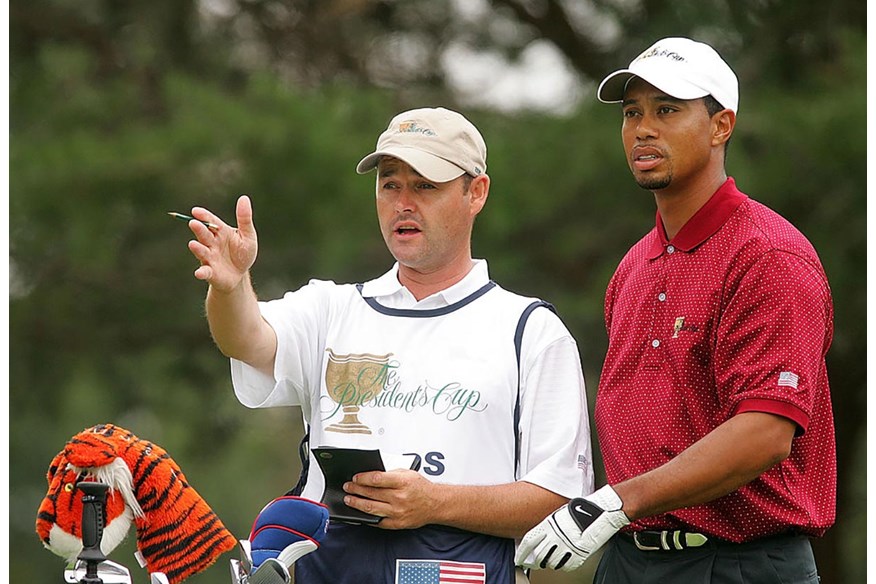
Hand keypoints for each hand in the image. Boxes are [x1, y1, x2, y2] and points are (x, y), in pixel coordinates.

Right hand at [187, 195, 257, 291]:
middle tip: (193, 223)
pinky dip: (201, 272)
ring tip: (193, 244)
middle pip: (204, 234)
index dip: (203, 216)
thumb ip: (244, 219)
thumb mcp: (248, 236)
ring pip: (202, 251)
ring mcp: (209, 257)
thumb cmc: (242, 253)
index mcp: (220, 232)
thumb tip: (244, 198)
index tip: (196, 211)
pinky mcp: (210, 272)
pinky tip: (199, 273)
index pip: (211, 221)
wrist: (240, 275)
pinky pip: (205, 271)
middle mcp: (212, 243)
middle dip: (199, 229)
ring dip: (197, 248)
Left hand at [342, 469, 434, 528]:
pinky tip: (360, 513)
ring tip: (349, 499)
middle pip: (371, 493)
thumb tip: (371, 475)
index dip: (362, 478)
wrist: (435, 504)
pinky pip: (377, 521)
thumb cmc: (421, 488)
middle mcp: (399, 498)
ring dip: (357, 503)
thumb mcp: (407, 473)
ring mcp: (397, 512)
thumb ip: (390, 473)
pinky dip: (367, 517)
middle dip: (356, 489)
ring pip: (371, 508)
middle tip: (348, 487)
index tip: (355, 478)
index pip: (376, 479)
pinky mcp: (396, 523)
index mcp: (402, 482)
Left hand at [515, 485, 629, 570]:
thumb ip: (549, 526)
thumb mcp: (559, 514)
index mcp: (550, 524)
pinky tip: (563, 560)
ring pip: (552, 563)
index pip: (529, 541)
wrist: (602, 511)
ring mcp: (568, 547)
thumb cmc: (582, 509)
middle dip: (534, 562)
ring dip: (548, 563)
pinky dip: (562, 565)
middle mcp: (557, 537)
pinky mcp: (579, 555)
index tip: (518, 558)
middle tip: (533, 564)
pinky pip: (565, 566)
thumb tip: (541, 538)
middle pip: (539, 556)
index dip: (522, 553)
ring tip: (549, 561)